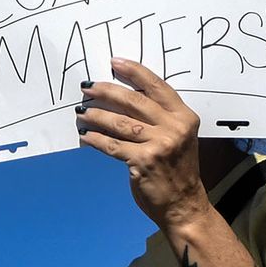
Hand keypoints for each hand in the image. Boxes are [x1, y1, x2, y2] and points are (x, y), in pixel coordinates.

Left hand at [77, 57, 208, 235]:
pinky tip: (85, 136)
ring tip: (81, 112)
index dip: (134, 72)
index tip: (114, 62)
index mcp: (184, 117)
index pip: (156, 86)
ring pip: (119, 122)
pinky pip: (112, 145)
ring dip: (96, 115)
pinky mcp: (143, 162)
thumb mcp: (178, 137)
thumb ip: (159, 117)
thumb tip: (121, 97)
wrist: (184, 204)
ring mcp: (160, 145)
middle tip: (87, 88)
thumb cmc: (177, 169)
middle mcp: (175, 128)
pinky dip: (95, 140)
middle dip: (106, 91)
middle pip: (134, 101)